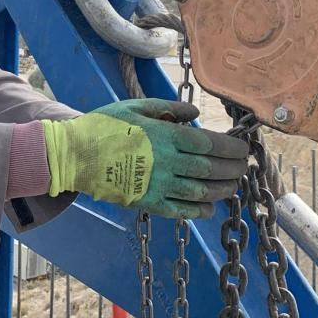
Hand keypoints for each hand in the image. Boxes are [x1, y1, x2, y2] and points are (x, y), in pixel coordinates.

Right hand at [40, 99, 248, 219]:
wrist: (73, 155)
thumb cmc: (104, 126)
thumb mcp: (135, 107)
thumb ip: (168, 109)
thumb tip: (195, 114)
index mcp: (165, 136)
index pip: (210, 143)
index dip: (232, 147)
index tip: (243, 148)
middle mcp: (166, 163)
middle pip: (211, 169)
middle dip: (233, 168)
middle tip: (244, 166)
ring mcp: (158, 186)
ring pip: (201, 192)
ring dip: (223, 190)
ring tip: (233, 185)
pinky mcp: (147, 203)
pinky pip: (181, 211)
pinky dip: (200, 211)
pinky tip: (210, 206)